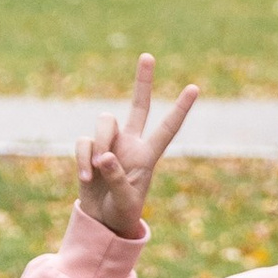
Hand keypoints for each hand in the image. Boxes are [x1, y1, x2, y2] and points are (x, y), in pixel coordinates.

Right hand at [75, 52, 199, 238]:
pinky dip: (83, 159)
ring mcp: (110, 144)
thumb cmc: (122, 213)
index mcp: (148, 155)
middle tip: (148, 56)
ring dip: (99, 143)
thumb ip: (117, 178)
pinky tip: (86, 178)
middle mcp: (131, 143)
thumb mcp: (125, 200)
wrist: (102, 222)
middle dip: (142, 81)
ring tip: (97, 170)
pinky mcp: (90, 149)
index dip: (180, 109)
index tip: (194, 88)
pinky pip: (83, 142)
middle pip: (138, 105)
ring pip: (104, 122)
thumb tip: (105, 156)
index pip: (168, 128)